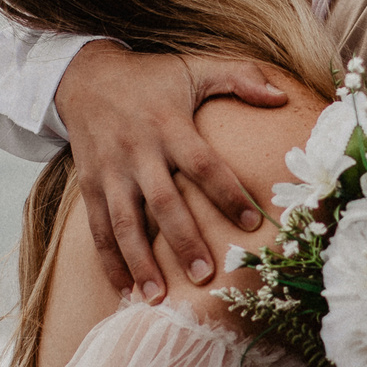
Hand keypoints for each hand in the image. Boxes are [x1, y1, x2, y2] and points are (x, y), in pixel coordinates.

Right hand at [54, 43, 288, 300]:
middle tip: (204, 275)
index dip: (227, 193)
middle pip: (162, 202)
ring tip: (157, 298)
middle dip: (182, 241)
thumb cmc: (150, 75)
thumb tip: (282, 96)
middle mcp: (138, 150)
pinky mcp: (90, 185)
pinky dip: (110, 261)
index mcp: (169, 124)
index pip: (202, 164)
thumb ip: (240, 78)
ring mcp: (111, 171)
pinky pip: (98, 228)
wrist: (83, 75)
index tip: (252, 224)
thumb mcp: (194, 67)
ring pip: (124, 223)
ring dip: (140, 262)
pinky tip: (125, 290)